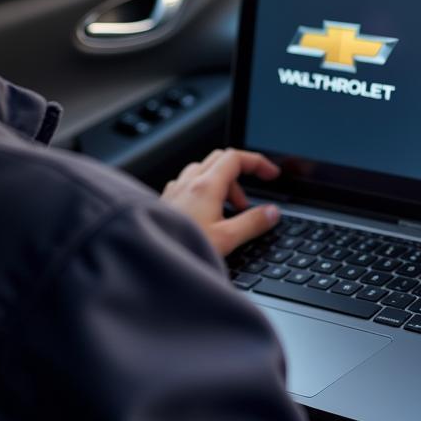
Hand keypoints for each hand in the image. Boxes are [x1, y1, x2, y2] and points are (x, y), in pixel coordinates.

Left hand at [161, 148, 280, 256]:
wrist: (148, 263)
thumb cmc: (180, 249)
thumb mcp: (226, 239)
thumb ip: (252, 223)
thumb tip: (271, 213)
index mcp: (205, 186)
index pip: (236, 157)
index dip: (258, 162)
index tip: (271, 174)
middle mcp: (188, 183)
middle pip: (220, 161)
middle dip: (240, 177)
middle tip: (248, 203)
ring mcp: (174, 191)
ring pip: (203, 172)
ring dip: (222, 186)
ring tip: (228, 214)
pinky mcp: (165, 203)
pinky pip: (188, 185)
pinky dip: (204, 193)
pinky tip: (205, 216)